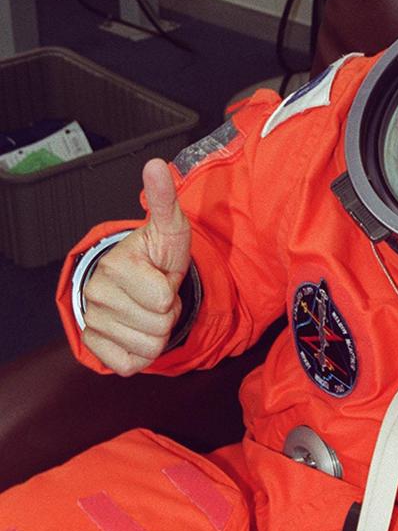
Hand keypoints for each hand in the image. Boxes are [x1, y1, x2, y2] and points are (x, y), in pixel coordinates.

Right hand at [82, 158, 190, 375]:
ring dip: (157, 333)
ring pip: (148, 347)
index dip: (172, 293)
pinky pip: (130, 364)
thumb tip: (156, 166)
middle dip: (167, 314)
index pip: (163, 300)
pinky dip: (142, 353)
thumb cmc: (156, 256)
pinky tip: (137, 330)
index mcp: (116, 266)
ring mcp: (93, 321)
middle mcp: (97, 294)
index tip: (162, 278)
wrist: (135, 280)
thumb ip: (164, 200)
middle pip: (158, 326)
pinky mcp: (94, 345)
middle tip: (156, 296)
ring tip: (148, 309)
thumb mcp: (168, 228)